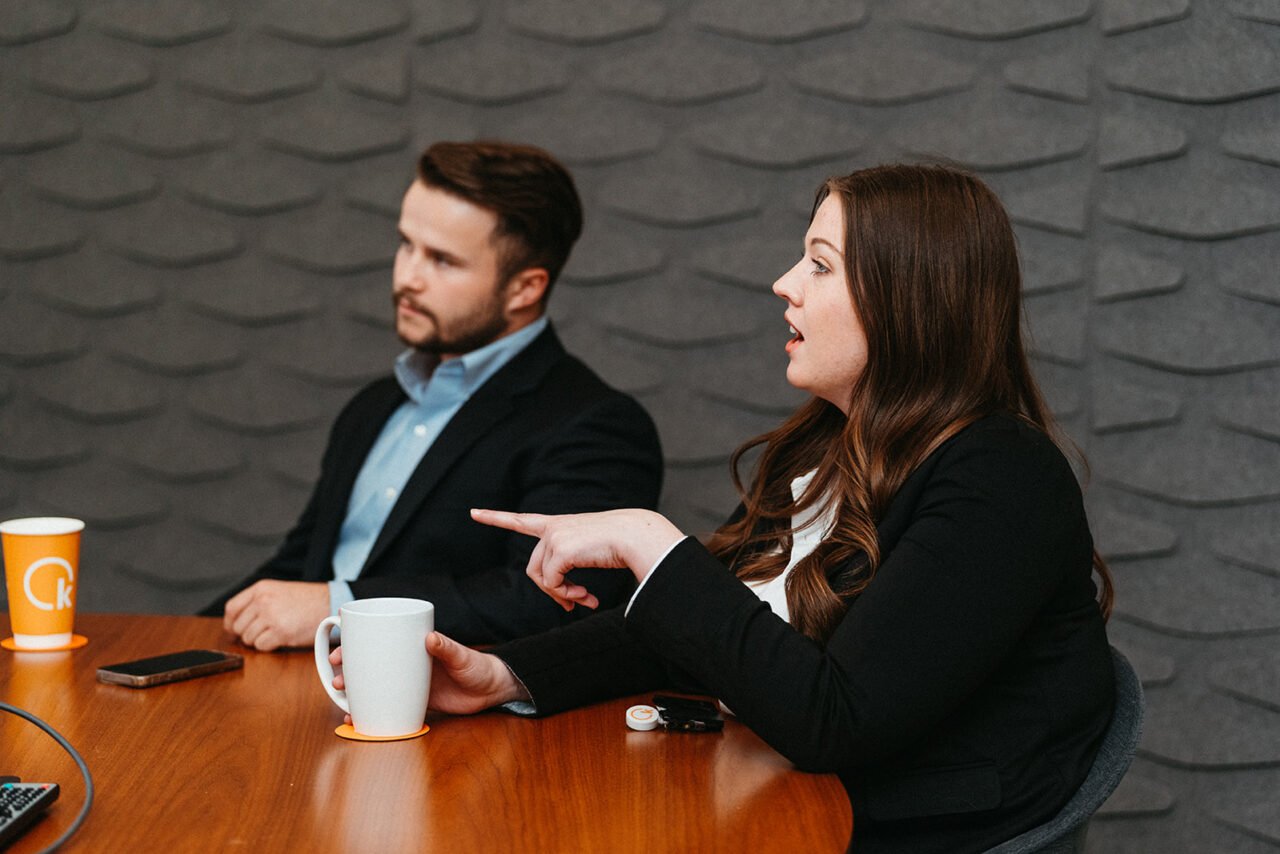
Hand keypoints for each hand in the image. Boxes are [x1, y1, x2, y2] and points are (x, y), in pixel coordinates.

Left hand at [224, 580, 328, 650]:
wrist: (329, 603)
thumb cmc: (306, 599)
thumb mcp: (278, 591)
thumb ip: (256, 602)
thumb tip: (234, 624)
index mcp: (261, 589)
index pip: (231, 608)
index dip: (230, 623)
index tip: (234, 630)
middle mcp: (263, 601)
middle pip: (238, 626)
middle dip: (247, 634)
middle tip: (262, 633)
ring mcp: (271, 616)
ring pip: (248, 638)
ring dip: (259, 640)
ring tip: (274, 633)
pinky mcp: (281, 632)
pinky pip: (261, 646)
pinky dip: (269, 646)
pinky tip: (280, 639)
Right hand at [328, 632, 524, 718]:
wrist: (492, 690)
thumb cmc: (477, 666)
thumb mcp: (461, 656)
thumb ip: (447, 647)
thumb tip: (430, 638)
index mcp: (413, 649)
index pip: (379, 643)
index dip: (356, 647)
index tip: (340, 652)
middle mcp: (407, 666)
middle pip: (371, 667)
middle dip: (349, 673)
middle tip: (336, 681)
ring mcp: (409, 685)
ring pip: (376, 689)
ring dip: (357, 695)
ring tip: (344, 704)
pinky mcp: (415, 703)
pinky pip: (390, 708)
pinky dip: (375, 714)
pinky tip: (361, 721)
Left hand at [470, 508, 683, 610]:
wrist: (635, 536)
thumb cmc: (620, 544)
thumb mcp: (589, 551)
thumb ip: (570, 563)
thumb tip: (565, 592)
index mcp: (559, 524)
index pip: (522, 520)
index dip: (497, 518)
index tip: (474, 512)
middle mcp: (552, 527)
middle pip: (533, 569)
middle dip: (551, 591)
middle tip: (573, 604)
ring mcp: (554, 537)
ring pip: (541, 579)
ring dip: (562, 595)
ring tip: (583, 600)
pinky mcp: (559, 549)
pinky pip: (553, 583)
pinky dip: (568, 595)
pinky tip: (587, 596)